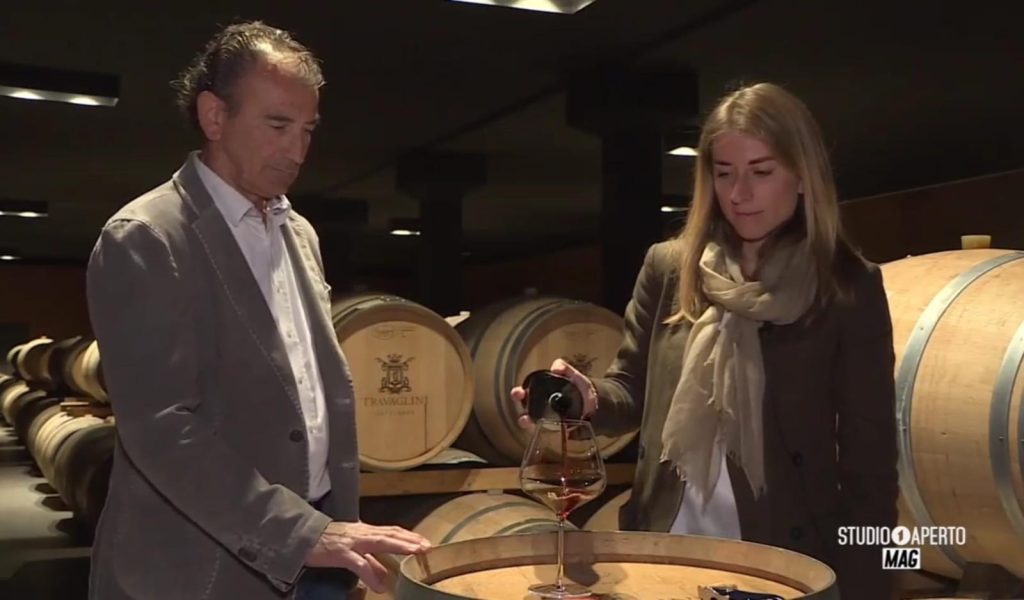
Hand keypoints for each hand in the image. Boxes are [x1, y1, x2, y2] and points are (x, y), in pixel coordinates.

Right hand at [305, 521, 429, 592]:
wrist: (302, 537)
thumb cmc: (327, 543)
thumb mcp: (352, 552)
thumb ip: (370, 564)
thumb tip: (385, 580)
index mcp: (365, 532)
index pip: (392, 531)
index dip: (409, 536)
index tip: (425, 542)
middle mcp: (362, 533)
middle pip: (391, 534)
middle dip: (410, 540)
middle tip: (427, 547)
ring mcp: (353, 542)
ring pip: (380, 542)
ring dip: (399, 547)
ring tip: (415, 553)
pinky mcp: (341, 553)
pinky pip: (358, 564)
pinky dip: (370, 574)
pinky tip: (379, 586)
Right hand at [511, 358, 597, 428]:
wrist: (598, 405)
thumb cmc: (582, 390)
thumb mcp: (575, 377)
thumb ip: (566, 369)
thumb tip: (555, 366)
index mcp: (544, 393)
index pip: (527, 393)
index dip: (520, 393)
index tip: (518, 392)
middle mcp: (543, 407)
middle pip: (527, 408)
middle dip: (521, 407)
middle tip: (521, 407)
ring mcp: (550, 420)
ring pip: (534, 422)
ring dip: (528, 421)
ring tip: (526, 420)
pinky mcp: (558, 431)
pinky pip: (548, 431)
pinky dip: (543, 430)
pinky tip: (544, 427)